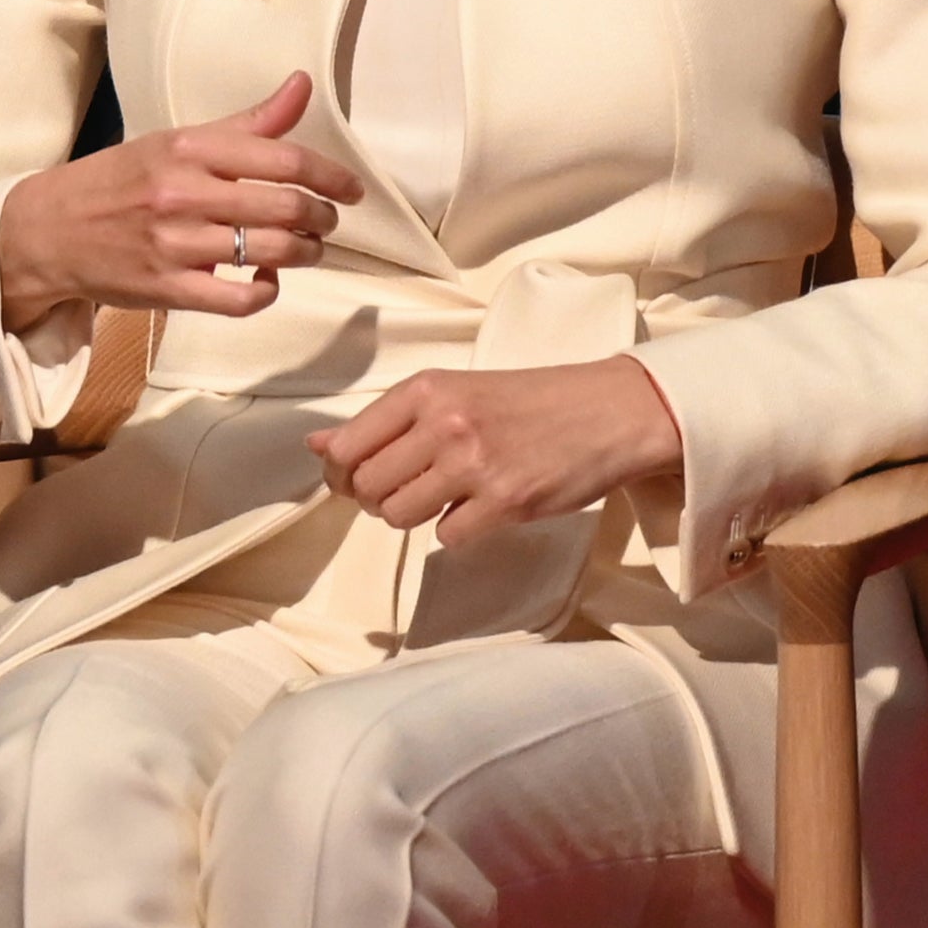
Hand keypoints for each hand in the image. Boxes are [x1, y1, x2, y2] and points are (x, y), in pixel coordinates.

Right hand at [0, 68, 359, 331]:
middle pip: (286, 207)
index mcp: (187, 149)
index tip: (349, 190)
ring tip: (305, 249)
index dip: (330, 176)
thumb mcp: (175, 142)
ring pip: (272, 252)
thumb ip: (246, 123)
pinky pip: (241, 298)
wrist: (47, 231)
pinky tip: (266, 280)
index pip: (283, 158)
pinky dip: (267, 291)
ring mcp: (174, 244)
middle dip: (322, 218)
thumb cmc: (118, 181)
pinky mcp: (167, 289)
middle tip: (326, 222)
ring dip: (305, 254)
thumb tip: (301, 85)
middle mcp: (181, 193)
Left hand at [311, 355, 683, 548]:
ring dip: (414, 516)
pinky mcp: (507, 501)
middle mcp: (443, 424)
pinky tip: (481, 509)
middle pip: (366, 486)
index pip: (345, 446)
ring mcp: (475, 464)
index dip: (340, 473)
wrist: (611, 410)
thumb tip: (316, 446)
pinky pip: (447, 537)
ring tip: (444, 497)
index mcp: (424, 390)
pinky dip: (458, 531)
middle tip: (406, 491)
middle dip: (377, 498)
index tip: (353, 479)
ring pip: (398, 515)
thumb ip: (385, 421)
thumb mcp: (451, 392)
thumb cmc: (529, 402)